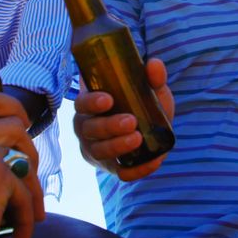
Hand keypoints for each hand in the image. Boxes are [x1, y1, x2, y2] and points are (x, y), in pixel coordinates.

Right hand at [0, 87, 43, 237]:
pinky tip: (22, 235)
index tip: (21, 123)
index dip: (10, 106)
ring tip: (29, 213)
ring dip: (33, 191)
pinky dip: (27, 216)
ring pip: (25, 160)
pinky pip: (25, 192)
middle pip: (15, 126)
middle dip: (30, 154)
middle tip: (28, 181)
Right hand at [73, 58, 174, 181]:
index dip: (91, 103)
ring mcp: (97, 149)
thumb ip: (153, 77)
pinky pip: (121, 173)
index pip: (82, 104)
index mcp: (89, 105)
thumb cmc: (141, 102)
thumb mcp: (149, 88)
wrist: (151, 126)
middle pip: (89, 130)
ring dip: (118, 146)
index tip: (108, 100)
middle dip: (109, 126)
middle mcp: (87, 128)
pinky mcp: (112, 167)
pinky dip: (137, 169)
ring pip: (100, 152)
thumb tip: (154, 64)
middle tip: (131, 121)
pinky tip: (154, 160)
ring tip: (138, 138)